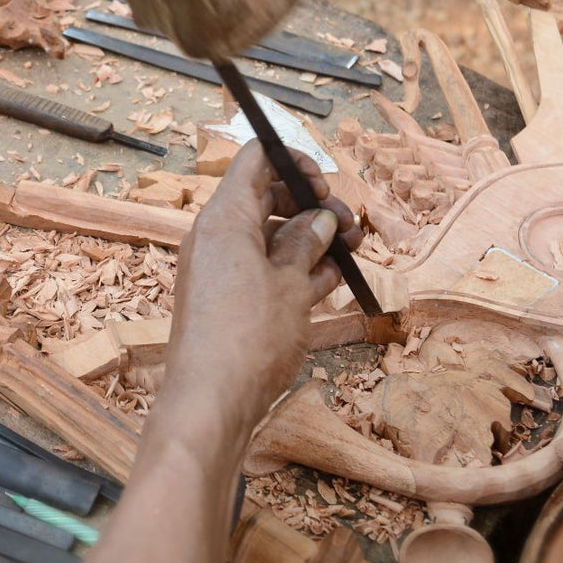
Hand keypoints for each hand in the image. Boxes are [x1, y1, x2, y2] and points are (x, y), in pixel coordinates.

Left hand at [160, 142, 362, 439]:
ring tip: (351, 252)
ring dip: (312, 241)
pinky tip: (333, 279)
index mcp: (223, 219)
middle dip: (312, 207)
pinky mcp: (228, 302)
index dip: (293, 162)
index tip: (324, 186)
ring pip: (271, 239)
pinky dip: (297, 271)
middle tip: (350, 225)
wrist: (211, 402)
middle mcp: (216, 238)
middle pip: (267, 200)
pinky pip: (266, 272)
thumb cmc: (247, 338)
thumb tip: (320, 220)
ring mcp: (221, 271)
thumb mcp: (290, 283)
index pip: (255, 161)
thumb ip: (307, 244)